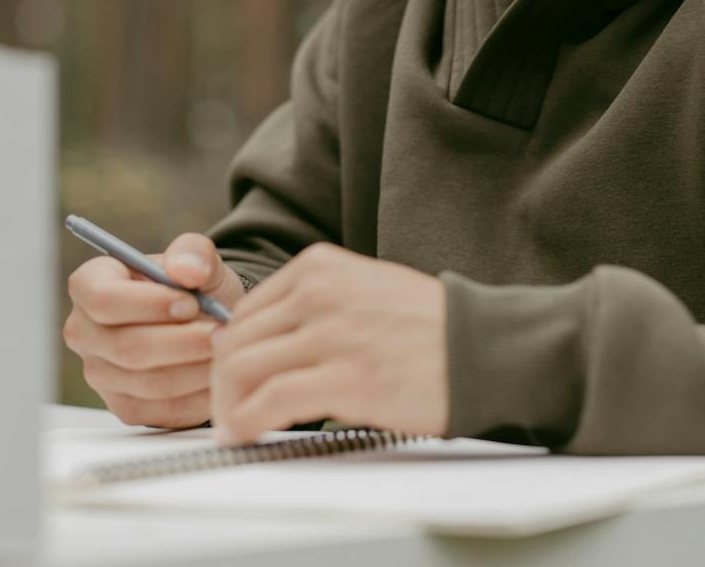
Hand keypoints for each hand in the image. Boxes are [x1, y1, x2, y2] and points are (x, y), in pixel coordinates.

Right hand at [62, 232, 247, 428]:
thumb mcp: (197, 258)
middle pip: (128, 347)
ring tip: (227, 350)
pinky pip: (163, 410)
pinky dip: (198, 395)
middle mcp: (85, 333)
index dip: (148, 304)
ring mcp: (101, 375)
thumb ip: (193, 253)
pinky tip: (219, 374)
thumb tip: (188, 270)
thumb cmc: (191, 286)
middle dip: (183, 342)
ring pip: (150, 383)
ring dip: (197, 369)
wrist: (203, 322)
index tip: (191, 303)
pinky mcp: (126, 408)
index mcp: (89, 286)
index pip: (103, 300)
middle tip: (223, 332)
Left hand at [209, 244, 447, 444]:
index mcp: (321, 267)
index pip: (244, 311)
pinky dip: (246, 423)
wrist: (482, 349)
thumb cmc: (430, 328)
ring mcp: (330, 334)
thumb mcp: (364, 289)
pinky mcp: (344, 379)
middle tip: (228, 411)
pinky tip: (247, 436)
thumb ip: (313, 305)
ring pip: (241, 370)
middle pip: (234, 340)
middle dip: (222, 383)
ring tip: (237, 427)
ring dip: (228, 406)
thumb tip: (260, 344)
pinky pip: (268, 403)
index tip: (232, 380)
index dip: (229, 352)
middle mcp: (319, 293)